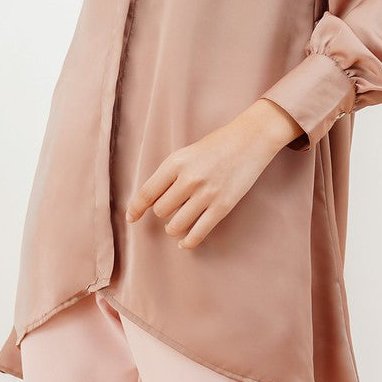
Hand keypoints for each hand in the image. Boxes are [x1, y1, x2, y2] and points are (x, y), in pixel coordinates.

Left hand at [124, 99, 303, 249]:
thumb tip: (153, 201)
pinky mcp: (222, 206)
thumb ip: (170, 174)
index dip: (136, 208)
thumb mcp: (187, 153)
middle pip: (161, 210)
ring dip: (173, 228)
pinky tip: (185, 242)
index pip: (147, 192)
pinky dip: (188, 242)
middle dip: (164, 212)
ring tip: (177, 224)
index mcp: (176, 162)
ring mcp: (206, 194)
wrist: (250, 140)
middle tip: (172, 208)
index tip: (131, 218)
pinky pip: (198, 233)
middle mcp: (188, 178)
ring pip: (176, 225)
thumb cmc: (217, 145)